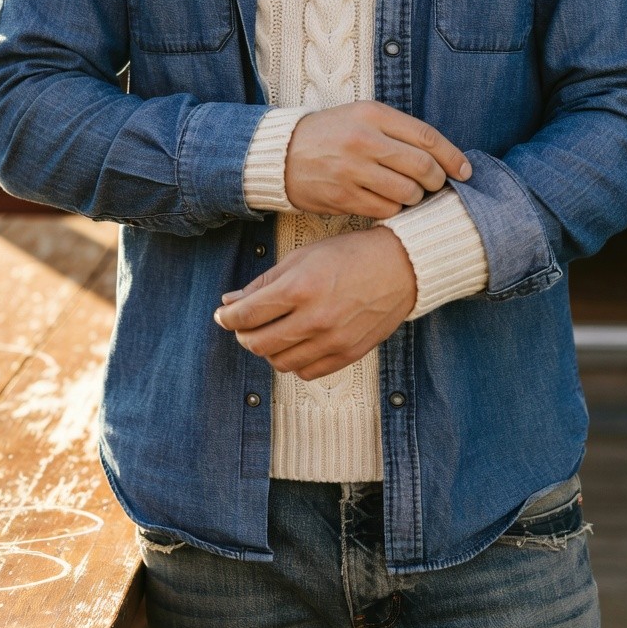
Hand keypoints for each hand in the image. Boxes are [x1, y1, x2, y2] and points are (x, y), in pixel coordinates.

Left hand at [213, 227, 415, 380]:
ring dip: (268, 350)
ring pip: (280, 362)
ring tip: (273, 333)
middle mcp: (315, 318)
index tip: (225, 315)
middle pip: (258, 344)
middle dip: (244, 336)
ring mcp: (333, 340)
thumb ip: (264, 283)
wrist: (401, 267)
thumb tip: (230, 303)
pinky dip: (294, 362)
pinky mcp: (348, 354)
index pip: (247, 315)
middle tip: (245, 326)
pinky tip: (296, 344)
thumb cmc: (350, 255)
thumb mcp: (302, 257)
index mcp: (300, 288)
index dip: (228, 318)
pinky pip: (306, 372)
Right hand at [284, 100, 470, 217]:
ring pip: (408, 193)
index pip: (427, 137)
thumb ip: (399, 131)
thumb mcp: (362, 117)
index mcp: (373, 115)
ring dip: (415, 198)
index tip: (465, 170)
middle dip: (437, 181)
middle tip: (435, 185)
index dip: (452, 157)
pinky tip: (386, 202)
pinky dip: (393, 209)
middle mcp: (364, 140)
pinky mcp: (343, 196)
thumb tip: (442, 157)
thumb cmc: (329, 135)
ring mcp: (352, 170)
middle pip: (423, 168)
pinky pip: (386, 210)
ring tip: (407, 193)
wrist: (280, 154)